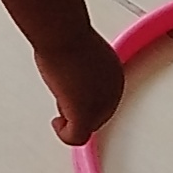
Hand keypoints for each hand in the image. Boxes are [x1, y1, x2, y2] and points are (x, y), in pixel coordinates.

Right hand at [36, 30, 126, 147]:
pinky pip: (77, 137)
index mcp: (115, 75)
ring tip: (59, 110)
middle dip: (79, 112)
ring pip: (87, 126)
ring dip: (72, 122)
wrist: (63, 36)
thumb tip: (72, 75)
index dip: (87, 100)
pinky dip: (65, 134)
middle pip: (98, 115)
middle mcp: (112, 91)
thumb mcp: (82, 53)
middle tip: (62, 105)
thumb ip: (83, 69)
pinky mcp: (85, 115)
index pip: (104, 98)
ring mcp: (101, 105)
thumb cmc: (68, 36)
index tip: (73, 99)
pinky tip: (57, 124)